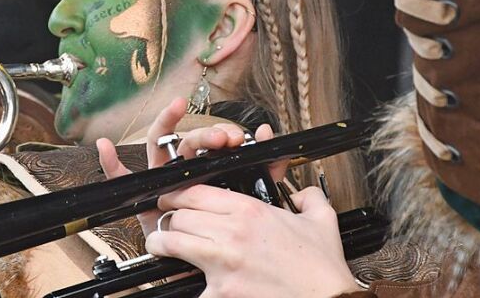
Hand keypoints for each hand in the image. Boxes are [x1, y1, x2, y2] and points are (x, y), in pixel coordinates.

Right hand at [98, 98, 280, 235]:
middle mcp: (180, 166)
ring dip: (166, 124)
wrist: (204, 255)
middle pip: (188, 141)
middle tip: (222, 137)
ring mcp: (159, 178)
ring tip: (175, 111)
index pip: (210, 140)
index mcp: (204, 165)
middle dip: (204, 133)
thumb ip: (263, 167)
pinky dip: (110, 162)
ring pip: (158, 145)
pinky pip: (120, 177)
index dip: (222, 133)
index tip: (238, 136)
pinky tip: (106, 147)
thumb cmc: (219, 221)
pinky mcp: (141, 195)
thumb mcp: (246, 193)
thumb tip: (269, 134)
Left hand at [147, 185, 358, 297]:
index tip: (172, 198)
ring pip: (174, 244)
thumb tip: (304, 195)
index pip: (197, 192)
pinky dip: (187, 284)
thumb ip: (309, 199)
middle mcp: (232, 234)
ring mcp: (224, 265)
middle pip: (180, 217)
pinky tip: (183, 282)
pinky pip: (190, 285)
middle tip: (167, 223)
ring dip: (162, 244)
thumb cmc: (321, 271)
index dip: (177, 193)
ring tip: (158, 246)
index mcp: (250, 211)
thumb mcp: (321, 222)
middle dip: (170, 220)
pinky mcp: (221, 294)